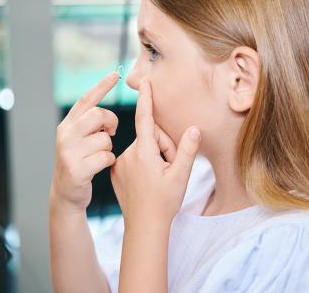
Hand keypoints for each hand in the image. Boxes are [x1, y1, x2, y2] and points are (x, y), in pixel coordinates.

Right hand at [50, 71, 119, 212]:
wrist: (65, 194)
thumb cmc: (79, 162)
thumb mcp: (78, 140)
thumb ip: (88, 125)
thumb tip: (106, 115)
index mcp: (67, 124)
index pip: (86, 100)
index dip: (102, 86)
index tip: (116, 74)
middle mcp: (65, 135)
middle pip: (98, 114)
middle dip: (111, 122)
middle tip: (112, 131)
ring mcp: (69, 152)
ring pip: (105, 139)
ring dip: (109, 148)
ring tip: (99, 155)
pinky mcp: (76, 169)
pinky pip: (106, 157)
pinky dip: (108, 162)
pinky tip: (99, 167)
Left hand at [110, 78, 201, 226]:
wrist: (143, 226)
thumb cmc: (164, 202)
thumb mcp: (181, 176)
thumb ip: (187, 150)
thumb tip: (193, 128)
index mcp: (144, 152)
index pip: (145, 119)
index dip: (146, 100)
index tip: (144, 82)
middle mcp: (128, 154)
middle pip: (150, 137)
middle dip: (163, 146)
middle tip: (171, 167)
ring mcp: (120, 164)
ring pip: (142, 148)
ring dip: (154, 156)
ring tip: (160, 177)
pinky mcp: (115, 172)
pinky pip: (133, 158)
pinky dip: (143, 163)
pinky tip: (147, 181)